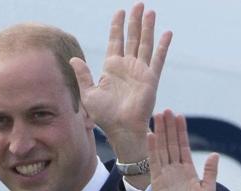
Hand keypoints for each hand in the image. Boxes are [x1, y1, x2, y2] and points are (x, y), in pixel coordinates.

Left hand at [70, 4, 170, 156]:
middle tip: (138, 4)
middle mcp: (127, 66)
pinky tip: (167, 33)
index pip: (116, 40)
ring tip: (150, 12)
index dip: (118, 26)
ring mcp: (140, 71)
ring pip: (145, 43)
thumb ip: (83, 75)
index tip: (120, 11)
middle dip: (135, 21)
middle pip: (132, 37)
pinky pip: (158, 59)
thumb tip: (73, 59)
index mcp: (112, 67)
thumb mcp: (88, 94)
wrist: (121, 129)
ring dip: (148, 28)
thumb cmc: (105, 116)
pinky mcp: (151, 79)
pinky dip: (163, 46)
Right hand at [148, 109, 217, 190]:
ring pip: (162, 149)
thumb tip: (215, 154)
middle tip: (166, 110)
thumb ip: (210, 172)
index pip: (183, 146)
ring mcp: (166, 175)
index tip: (180, 116)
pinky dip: (153, 149)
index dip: (181, 131)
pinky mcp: (158, 182)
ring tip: (158, 116)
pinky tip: (151, 135)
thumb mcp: (208, 190)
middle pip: (171, 144)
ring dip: (161, 133)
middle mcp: (176, 170)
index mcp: (188, 171)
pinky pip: (154, 162)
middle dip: (169, 127)